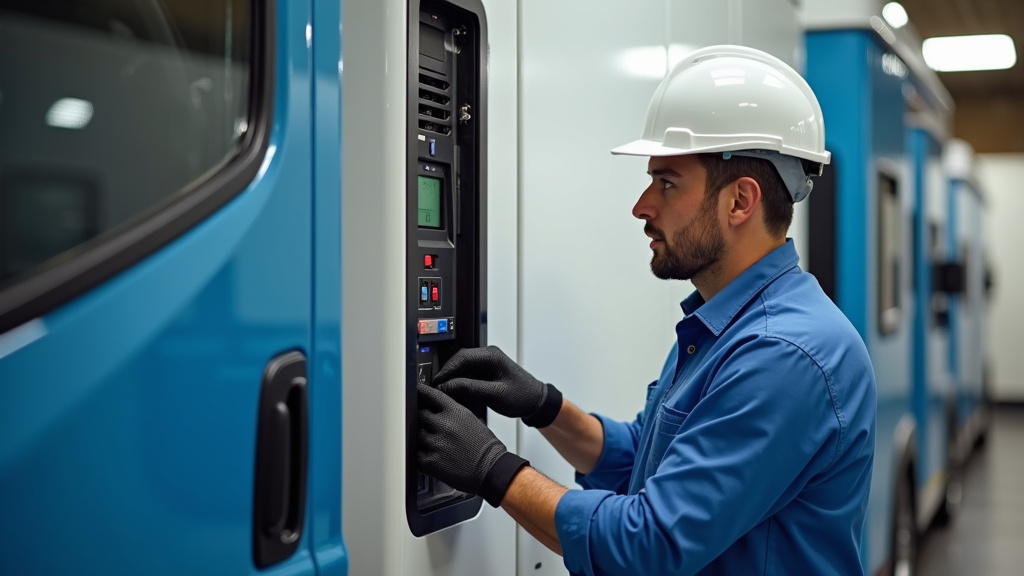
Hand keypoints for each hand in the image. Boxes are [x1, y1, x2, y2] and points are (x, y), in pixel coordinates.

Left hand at [417, 384, 528, 506]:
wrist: (491, 470)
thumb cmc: (486, 448)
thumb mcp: (473, 420)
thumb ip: (453, 413)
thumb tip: (438, 411)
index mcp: (456, 413)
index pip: (431, 395)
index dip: (421, 392)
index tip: (416, 392)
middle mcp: (444, 425)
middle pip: (420, 415)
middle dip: (423, 420)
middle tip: (429, 427)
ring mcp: (435, 443)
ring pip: (416, 435)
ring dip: (423, 439)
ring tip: (437, 446)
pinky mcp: (430, 461)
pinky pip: (416, 454)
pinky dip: (422, 455)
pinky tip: (434, 457)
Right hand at [432, 346, 562, 427]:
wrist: (535, 401)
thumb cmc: (522, 396)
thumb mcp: (495, 394)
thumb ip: (470, 388)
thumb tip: (448, 386)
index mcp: (492, 356)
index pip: (462, 358)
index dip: (446, 370)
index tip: (436, 383)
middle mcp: (487, 356)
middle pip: (459, 361)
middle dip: (447, 374)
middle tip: (437, 389)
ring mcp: (486, 363)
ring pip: (461, 368)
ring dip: (452, 379)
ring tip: (444, 392)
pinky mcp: (485, 372)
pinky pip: (467, 374)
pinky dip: (459, 383)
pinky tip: (456, 393)